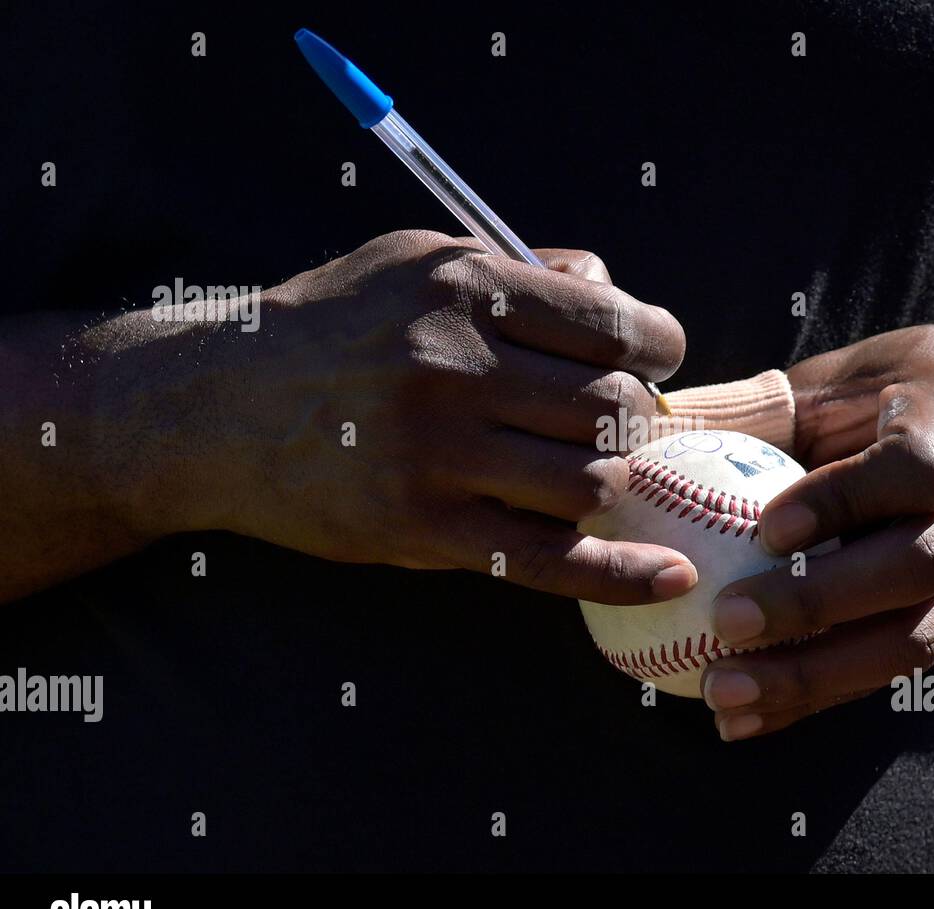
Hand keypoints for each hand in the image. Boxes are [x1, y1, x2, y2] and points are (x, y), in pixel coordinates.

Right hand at [87, 230, 694, 602]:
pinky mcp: (420, 527)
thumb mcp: (417, 259)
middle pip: (615, 410)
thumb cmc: (332, 325)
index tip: (652, 360)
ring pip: (591, 484)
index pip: (616, 326)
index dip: (657, 347)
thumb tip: (614, 292)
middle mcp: (454, 368)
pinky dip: (618, 575)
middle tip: (611, 422)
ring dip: (605, 481)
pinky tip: (668, 576)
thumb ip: (520, 268)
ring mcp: (436, 454)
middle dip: (635, 419)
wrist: (217, 406)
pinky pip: (546, 561)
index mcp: (466, 290)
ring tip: (577, 467)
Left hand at [700, 325, 933, 738]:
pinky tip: (753, 716)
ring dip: (820, 676)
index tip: (766, 529)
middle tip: (728, 624)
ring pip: (918, 638)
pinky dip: (828, 695)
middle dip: (822, 602)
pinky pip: (907, 667)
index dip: (843, 500)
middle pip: (918, 567)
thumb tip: (658, 420)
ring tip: (725, 694)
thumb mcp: (874, 366)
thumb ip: (778, 399)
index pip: (913, 469)